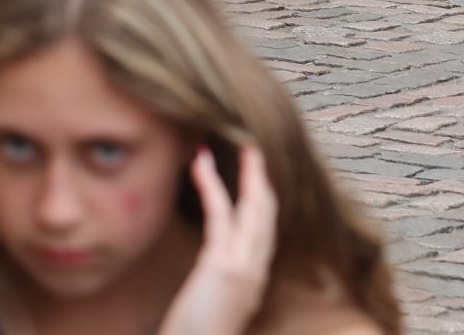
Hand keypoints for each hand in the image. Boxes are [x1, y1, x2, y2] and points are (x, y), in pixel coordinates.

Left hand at [156, 146, 277, 334]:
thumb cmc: (195, 332)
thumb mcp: (211, 302)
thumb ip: (217, 280)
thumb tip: (211, 262)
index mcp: (253, 279)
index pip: (264, 231)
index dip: (261, 201)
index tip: (254, 176)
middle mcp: (257, 272)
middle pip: (268, 216)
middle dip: (262, 181)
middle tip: (253, 149)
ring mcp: (245, 270)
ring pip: (255, 212)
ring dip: (249, 176)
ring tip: (242, 147)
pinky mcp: (225, 268)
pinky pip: (221, 217)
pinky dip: (212, 187)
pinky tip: (201, 164)